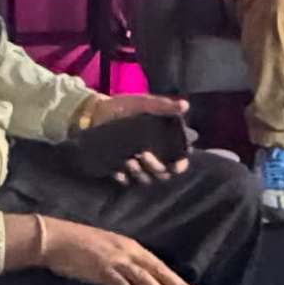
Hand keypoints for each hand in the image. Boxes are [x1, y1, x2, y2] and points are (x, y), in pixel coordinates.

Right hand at [31, 216, 205, 284]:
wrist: (55, 238)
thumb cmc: (78, 244)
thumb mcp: (107, 249)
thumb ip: (122, 260)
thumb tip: (134, 277)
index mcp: (130, 246)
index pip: (159, 265)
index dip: (176, 279)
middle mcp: (128, 252)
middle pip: (159, 271)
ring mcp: (116, 260)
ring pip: (145, 278)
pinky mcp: (102, 269)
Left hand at [76, 87, 192, 185]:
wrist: (98, 111)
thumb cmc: (126, 107)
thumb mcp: (144, 104)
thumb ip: (164, 106)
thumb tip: (185, 105)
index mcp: (163, 144)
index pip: (178, 163)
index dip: (179, 166)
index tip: (175, 164)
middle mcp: (152, 158)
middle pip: (162, 175)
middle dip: (155, 167)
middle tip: (144, 154)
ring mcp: (136, 166)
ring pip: (145, 180)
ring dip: (139, 173)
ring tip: (130, 161)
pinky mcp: (120, 169)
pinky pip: (124, 181)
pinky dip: (122, 177)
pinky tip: (118, 170)